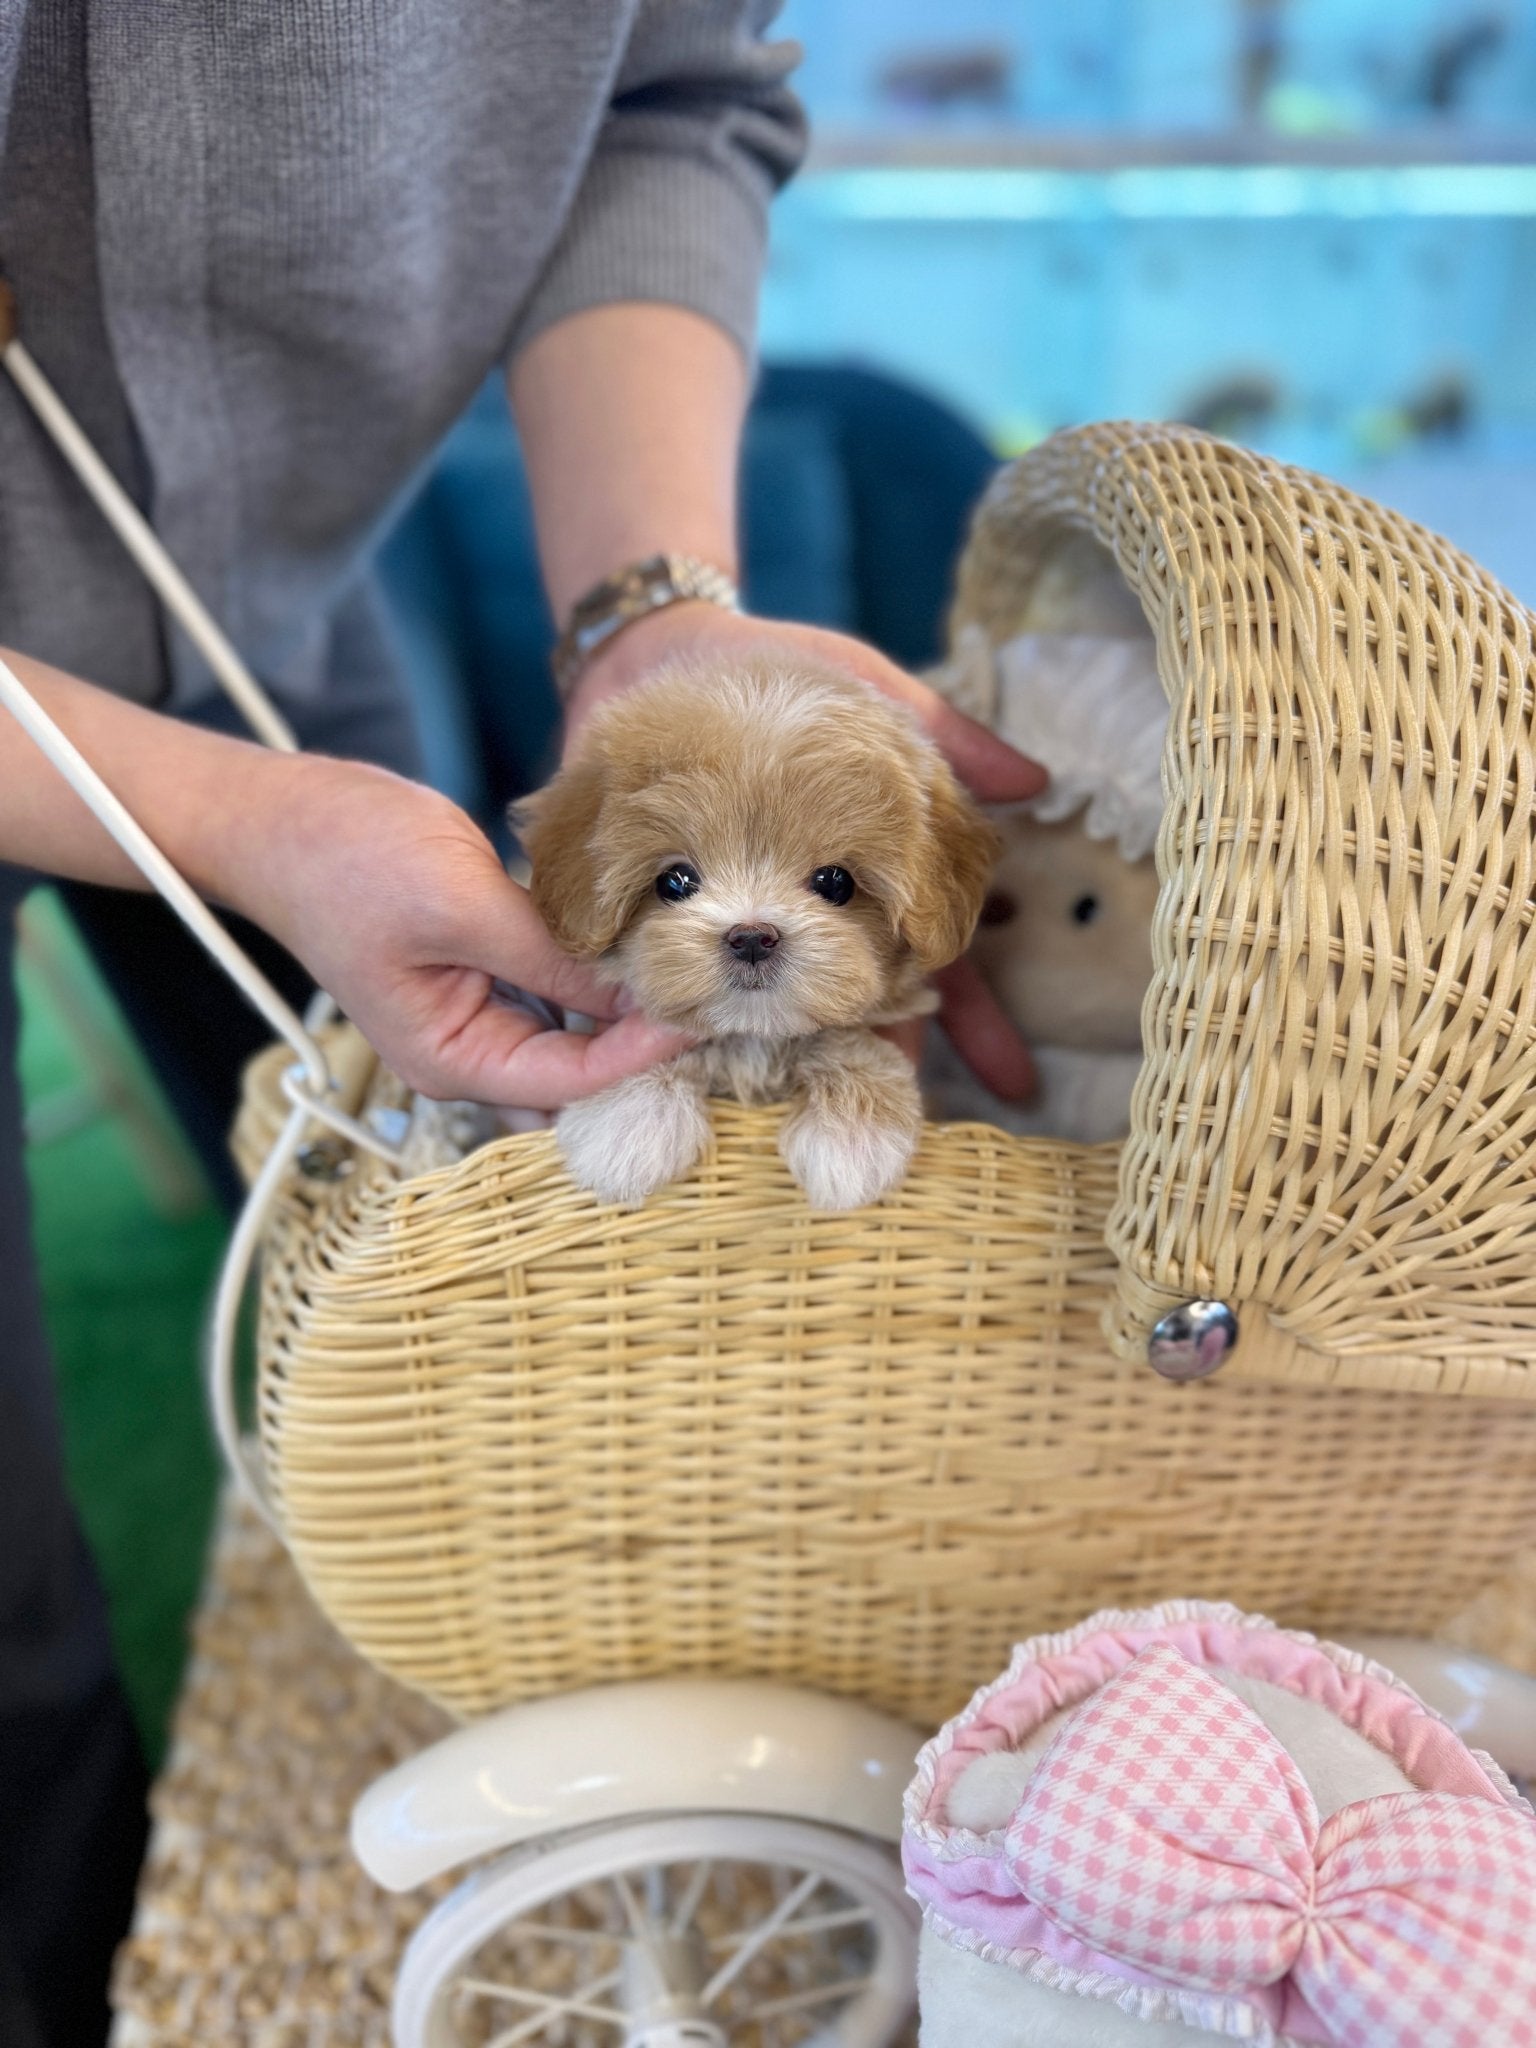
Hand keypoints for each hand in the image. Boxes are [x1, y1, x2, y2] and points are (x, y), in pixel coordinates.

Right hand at [224, 754, 689, 1106]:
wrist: (284, 813)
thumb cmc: (350, 860)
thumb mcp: (462, 906)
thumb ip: (553, 959)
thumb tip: (643, 994)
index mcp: (452, 1060)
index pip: (574, 1081)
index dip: (645, 1053)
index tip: (704, 1010)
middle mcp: (470, 1049)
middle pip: (582, 1072)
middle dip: (645, 1044)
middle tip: (716, 998)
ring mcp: (481, 1009)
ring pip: (579, 1029)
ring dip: (629, 1004)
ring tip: (695, 968)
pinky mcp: (491, 966)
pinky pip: (563, 984)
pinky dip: (602, 968)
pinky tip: (648, 938)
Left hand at [567, 604, 1041, 1097]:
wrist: (659, 650)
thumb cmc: (777, 671)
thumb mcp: (867, 692)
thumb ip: (943, 737)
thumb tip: (1031, 782)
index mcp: (858, 887)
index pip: (930, 967)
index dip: (973, 1023)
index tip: (1011, 1082)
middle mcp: (799, 923)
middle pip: (849, 1018)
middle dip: (879, 1077)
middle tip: (898, 1148)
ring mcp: (728, 928)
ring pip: (763, 1020)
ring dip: (782, 1069)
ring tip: (810, 1144)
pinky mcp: (654, 919)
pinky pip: (666, 986)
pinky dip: (668, 1027)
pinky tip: (672, 1080)